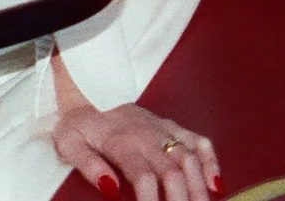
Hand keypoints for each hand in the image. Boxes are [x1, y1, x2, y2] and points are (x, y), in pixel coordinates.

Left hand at [52, 103, 219, 200]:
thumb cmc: (79, 126)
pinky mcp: (171, 127)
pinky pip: (198, 140)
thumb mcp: (70, 144)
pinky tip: (215, 184)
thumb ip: (88, 166)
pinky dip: (210, 160)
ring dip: (198, 186)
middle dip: (180, 198)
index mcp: (121, 142)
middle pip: (172, 170)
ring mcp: (162, 130)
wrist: (87, 94)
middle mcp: (147, 135)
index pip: (142, 176)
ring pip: (189, 158)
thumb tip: (109, 187)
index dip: (151, 200)